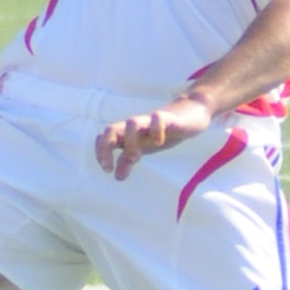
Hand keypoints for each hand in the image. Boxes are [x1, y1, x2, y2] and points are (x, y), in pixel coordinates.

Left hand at [95, 96, 212, 179]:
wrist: (189, 113)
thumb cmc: (162, 132)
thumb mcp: (144, 148)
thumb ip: (128, 160)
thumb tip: (117, 177)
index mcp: (127, 133)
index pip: (103, 138)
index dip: (100, 152)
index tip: (107, 169)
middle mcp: (135, 126)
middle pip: (110, 129)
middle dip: (106, 149)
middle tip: (111, 168)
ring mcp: (150, 120)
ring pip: (131, 123)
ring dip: (130, 142)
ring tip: (136, 158)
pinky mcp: (168, 118)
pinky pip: (158, 118)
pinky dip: (155, 130)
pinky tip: (159, 141)